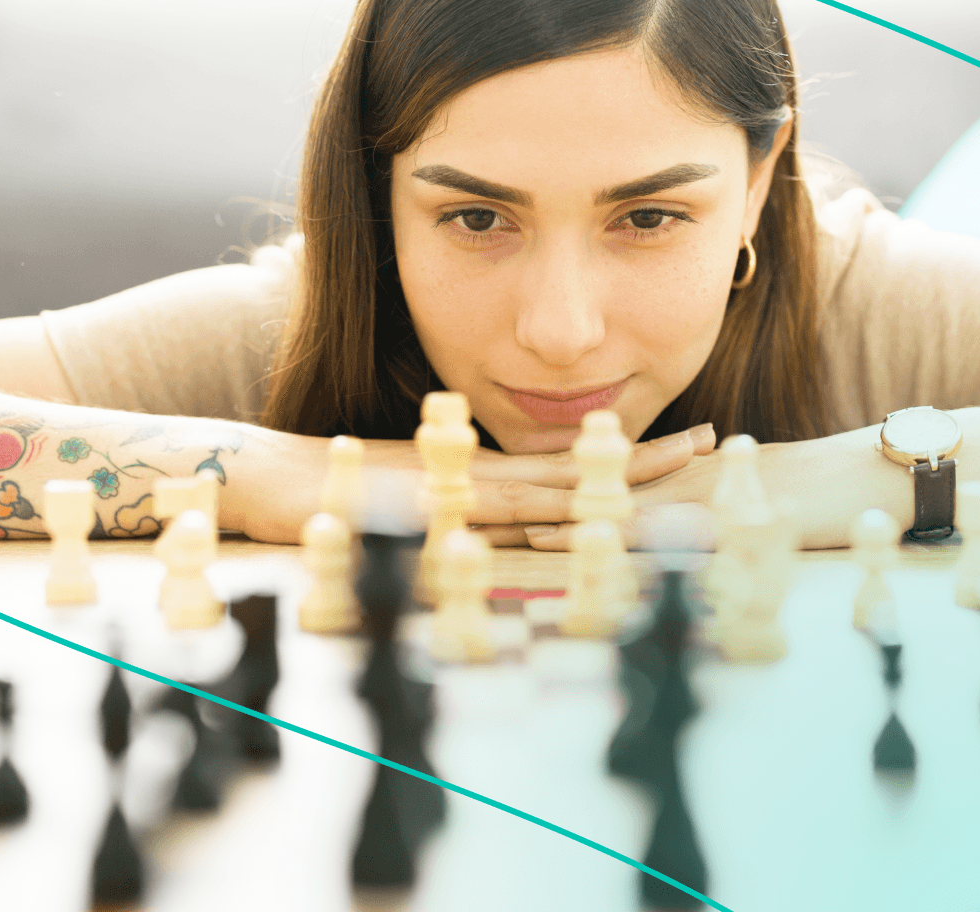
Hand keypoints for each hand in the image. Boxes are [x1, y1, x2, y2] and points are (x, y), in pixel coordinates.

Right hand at [233, 422, 716, 545]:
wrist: (266, 478)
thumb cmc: (331, 496)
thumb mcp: (408, 507)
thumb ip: (455, 516)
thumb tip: (502, 539)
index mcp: (482, 480)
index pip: (568, 470)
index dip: (625, 460)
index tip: (683, 445)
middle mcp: (479, 481)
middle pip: (576, 471)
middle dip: (643, 460)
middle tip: (713, 440)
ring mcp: (457, 492)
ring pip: (550, 485)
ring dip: (613, 478)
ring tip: (675, 460)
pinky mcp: (429, 506)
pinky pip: (496, 510)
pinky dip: (542, 510)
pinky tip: (584, 510)